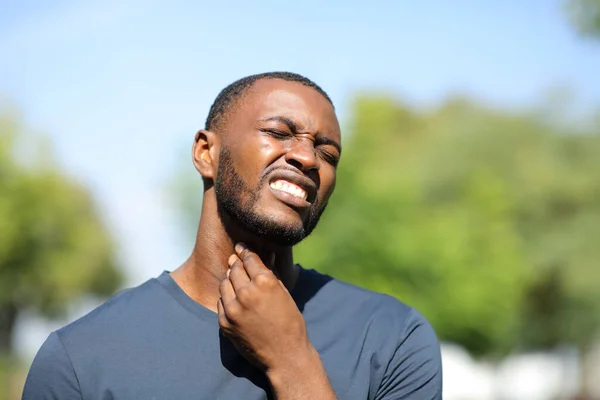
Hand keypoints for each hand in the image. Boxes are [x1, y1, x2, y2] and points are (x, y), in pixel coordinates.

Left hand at [217, 243, 312, 373]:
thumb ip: (271, 274)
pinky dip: (227, 297)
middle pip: (235, 268)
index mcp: (264, 282)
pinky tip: (234, 298)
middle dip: (237, 263)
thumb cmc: (290, 323)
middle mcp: (246, 293)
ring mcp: (233, 309)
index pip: (249, 259)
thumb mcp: (284, 294)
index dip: (245, 251)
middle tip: (237, 259)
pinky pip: (221, 301)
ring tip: (236, 279)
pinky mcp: (225, 323)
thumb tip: (265, 257)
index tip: (241, 247)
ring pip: (225, 283)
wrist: (285, 355)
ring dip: (231, 279)